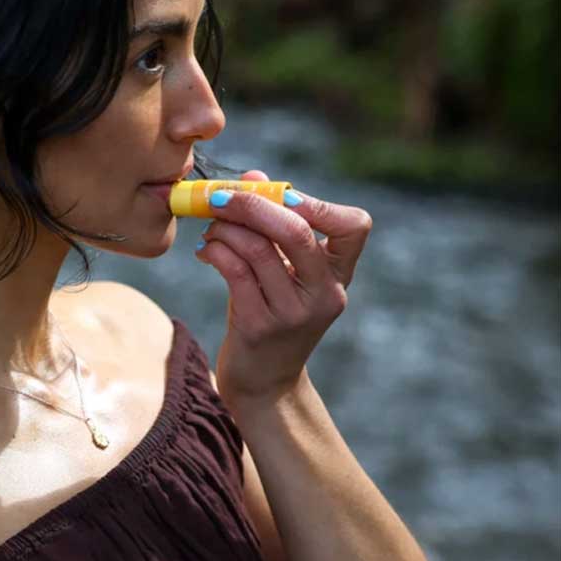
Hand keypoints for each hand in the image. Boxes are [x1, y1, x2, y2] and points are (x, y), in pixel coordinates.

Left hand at [197, 170, 372, 404]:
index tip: (281, 196)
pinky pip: (234, 272)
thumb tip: (253, 178)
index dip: (318, 202)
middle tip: (221, 196)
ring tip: (210, 226)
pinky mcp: (259, 326)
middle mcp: (324, 294)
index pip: (354, 225)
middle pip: (296, 230)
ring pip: (257, 249)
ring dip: (225, 228)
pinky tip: (205, 250)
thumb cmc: (269, 314)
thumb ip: (271, 226)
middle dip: (252, 205)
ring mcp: (293, 313)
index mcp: (337, 275)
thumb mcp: (279, 272)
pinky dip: (215, 251)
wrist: (263, 382)